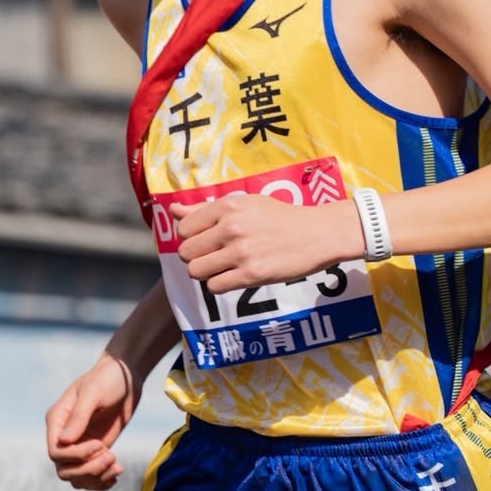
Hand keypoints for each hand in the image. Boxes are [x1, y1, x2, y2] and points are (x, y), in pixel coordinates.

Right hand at [46, 353, 138, 490]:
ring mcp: (79, 446)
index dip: (76, 456)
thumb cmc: (107, 379)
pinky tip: (116, 473)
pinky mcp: (95, 451)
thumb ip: (79, 416)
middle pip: (64, 470)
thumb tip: (64, 441)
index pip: (55, 452)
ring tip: (117, 466)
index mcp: (57, 421)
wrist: (125, 377)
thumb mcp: (93, 393)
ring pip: (77, 478)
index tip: (100, 444)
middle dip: (88, 470)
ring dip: (96, 478)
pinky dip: (102, 481)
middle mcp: (64, 436)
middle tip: (111, 456)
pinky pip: (91, 476)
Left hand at [172, 193, 361, 292]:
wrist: (318, 234)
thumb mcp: (245, 204)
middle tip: (215, 256)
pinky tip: (234, 277)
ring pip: (196, 271)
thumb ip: (206, 209)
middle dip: (196, 257)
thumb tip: (172, 211)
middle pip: (186, 252)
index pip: (184, 228)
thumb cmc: (280, 217)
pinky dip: (220, 284)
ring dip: (205, 273)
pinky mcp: (252, 274)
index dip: (191, 237)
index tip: (206, 240)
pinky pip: (215, 286)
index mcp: (228, 207)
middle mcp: (231, 228)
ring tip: (222, 267)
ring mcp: (241, 252)